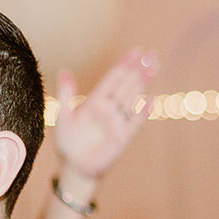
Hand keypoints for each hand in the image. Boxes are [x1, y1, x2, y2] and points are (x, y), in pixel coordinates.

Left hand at [53, 48, 157, 191]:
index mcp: (96, 101)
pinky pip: (134, 122)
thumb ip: (66, 94)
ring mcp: (117, 121)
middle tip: (151, 54)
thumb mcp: (64, 116)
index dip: (125, 65)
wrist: (74, 167)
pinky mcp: (123, 137)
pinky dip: (142, 112)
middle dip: (138, 70)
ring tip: (154, 67)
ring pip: (132, 98)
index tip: (136, 51)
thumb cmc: (68, 142)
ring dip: (143, 84)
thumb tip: (64, 70)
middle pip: (126, 85)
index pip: (113, 79)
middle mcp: (109, 109)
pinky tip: (151, 100)